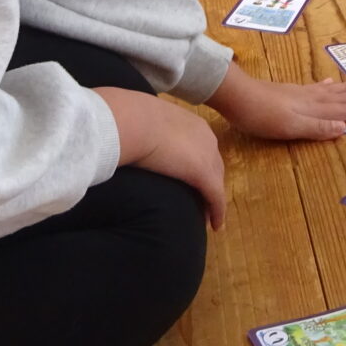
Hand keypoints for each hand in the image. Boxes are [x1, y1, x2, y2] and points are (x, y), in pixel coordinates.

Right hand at [92, 87, 226, 228]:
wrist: (132, 122)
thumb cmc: (129, 119)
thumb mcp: (141, 121)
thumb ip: (144, 130)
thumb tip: (128, 136)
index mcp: (191, 124)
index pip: (202, 148)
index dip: (199, 164)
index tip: (191, 178)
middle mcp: (205, 138)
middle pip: (214, 165)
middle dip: (210, 183)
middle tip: (201, 200)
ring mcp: (207, 156)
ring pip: (216, 183)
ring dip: (212, 200)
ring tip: (205, 216)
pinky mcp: (204, 175)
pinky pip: (215, 198)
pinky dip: (217, 212)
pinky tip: (214, 226)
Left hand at [207, 65, 345, 140]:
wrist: (238, 96)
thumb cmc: (262, 117)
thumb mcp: (291, 127)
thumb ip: (317, 127)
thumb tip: (344, 128)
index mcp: (313, 110)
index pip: (342, 111)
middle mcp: (311, 100)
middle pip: (339, 99)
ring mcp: (300, 94)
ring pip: (330, 91)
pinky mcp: (289, 92)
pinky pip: (314, 87)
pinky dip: (325, 86)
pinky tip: (328, 82)